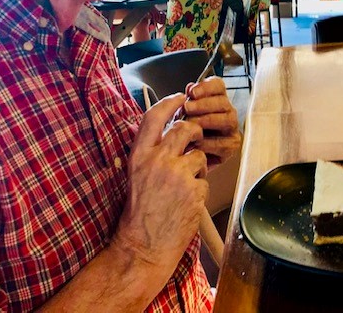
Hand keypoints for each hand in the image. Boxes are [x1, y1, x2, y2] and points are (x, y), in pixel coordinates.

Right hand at [113, 94, 207, 275]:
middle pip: (184, 128)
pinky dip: (199, 189)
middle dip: (195, 132)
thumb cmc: (141, 209)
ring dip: (198, 166)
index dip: (169, 102)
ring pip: (199, 155)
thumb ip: (153, 150)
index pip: (154, 116)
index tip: (180, 96)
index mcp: (139, 155)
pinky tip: (187, 202)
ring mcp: (176, 175)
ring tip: (186, 184)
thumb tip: (175, 128)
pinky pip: (205, 180)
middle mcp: (157, 160)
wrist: (144, 246)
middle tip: (195, 140)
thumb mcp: (138, 173)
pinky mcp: (193, 190)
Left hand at [184, 76, 240, 167]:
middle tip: (187, 108)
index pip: (218, 85)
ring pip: (226, 119)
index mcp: (215, 99)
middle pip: (222, 101)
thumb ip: (185, 100)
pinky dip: (208, 142)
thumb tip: (190, 88)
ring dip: (207, 120)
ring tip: (191, 124)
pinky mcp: (231, 146)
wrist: (182, 160)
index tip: (191, 92)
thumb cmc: (183, 133)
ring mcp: (231, 128)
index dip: (206, 87)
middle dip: (203, 104)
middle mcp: (226, 111)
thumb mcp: (180, 115)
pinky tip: (196, 142)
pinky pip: (223, 142)